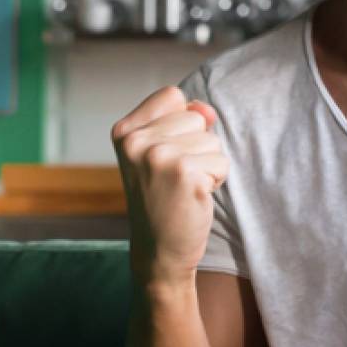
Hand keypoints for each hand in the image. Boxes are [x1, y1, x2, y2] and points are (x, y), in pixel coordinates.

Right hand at [112, 86, 228, 287]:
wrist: (159, 250)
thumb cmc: (164, 197)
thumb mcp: (162, 151)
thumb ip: (182, 120)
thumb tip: (207, 111)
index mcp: (124, 131)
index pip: (173, 96)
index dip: (182, 123)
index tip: (166, 154)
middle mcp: (136, 141)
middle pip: (196, 118)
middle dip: (197, 147)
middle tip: (175, 178)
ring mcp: (158, 157)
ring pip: (212, 141)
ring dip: (208, 166)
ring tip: (183, 188)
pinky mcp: (183, 174)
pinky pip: (222, 162)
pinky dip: (216, 181)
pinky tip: (193, 198)